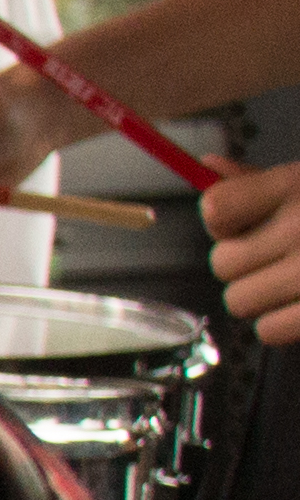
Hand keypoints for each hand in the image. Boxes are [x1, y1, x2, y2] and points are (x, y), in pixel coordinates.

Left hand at [204, 159, 299, 350]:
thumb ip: (259, 182)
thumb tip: (208, 169)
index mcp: (298, 187)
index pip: (217, 207)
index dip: (223, 221)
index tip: (242, 223)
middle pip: (222, 263)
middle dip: (245, 264)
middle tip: (277, 257)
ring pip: (240, 300)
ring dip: (261, 297)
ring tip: (293, 281)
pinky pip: (270, 330)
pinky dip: (283, 323)